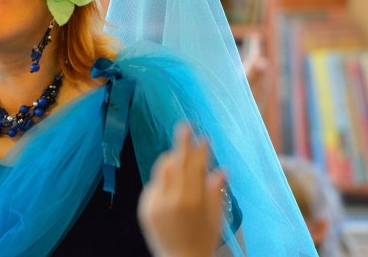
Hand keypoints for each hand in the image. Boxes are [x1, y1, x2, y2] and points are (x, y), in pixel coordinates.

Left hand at [138, 123, 225, 256]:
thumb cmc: (204, 239)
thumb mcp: (216, 216)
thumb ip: (216, 191)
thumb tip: (222, 169)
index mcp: (193, 201)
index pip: (195, 167)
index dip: (199, 150)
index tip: (203, 136)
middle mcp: (172, 200)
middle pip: (175, 162)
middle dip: (181, 143)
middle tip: (185, 126)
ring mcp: (156, 203)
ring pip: (162, 170)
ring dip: (172, 159)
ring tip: (179, 153)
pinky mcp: (145, 208)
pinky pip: (154, 185)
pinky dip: (163, 180)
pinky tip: (171, 181)